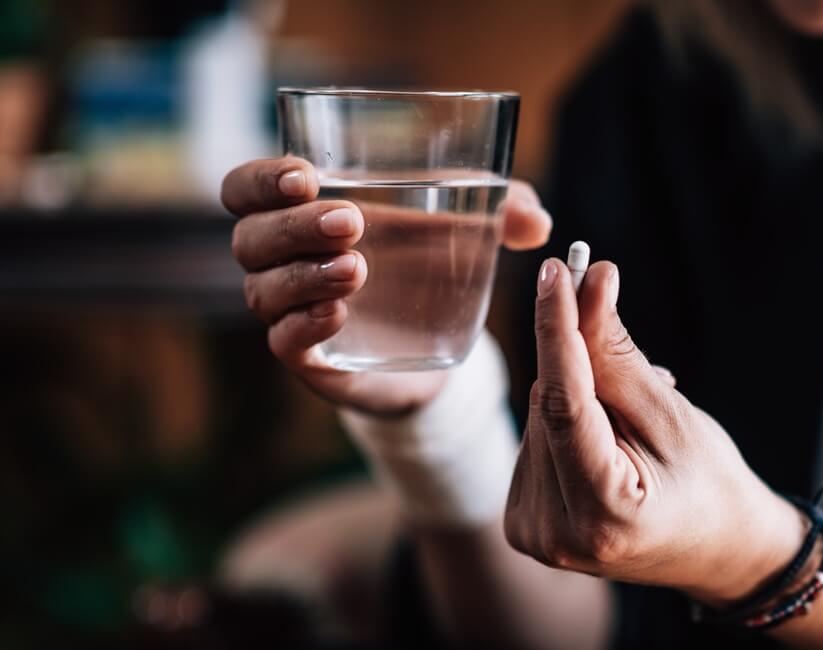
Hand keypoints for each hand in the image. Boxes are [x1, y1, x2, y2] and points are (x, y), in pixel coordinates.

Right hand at [222, 157, 550, 416]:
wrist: (439, 345)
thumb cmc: (436, 266)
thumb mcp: (470, 230)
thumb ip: (505, 211)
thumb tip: (538, 221)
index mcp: (306, 212)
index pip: (246, 189)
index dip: (261, 179)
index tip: (306, 175)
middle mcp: (287, 261)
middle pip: (250, 238)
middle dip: (294, 225)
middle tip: (352, 221)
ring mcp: (293, 312)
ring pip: (262, 290)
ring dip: (303, 275)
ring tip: (357, 269)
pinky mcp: (311, 359)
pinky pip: (284, 342)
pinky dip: (303, 326)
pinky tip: (339, 313)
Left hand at [505, 259, 804, 605]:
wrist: (718, 549)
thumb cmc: (710, 483)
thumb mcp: (673, 415)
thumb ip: (620, 354)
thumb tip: (590, 281)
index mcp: (601, 515)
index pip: (562, 403)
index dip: (557, 329)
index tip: (556, 270)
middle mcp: (553, 533)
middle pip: (547, 406)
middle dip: (578, 356)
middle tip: (629, 339)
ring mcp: (533, 533)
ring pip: (538, 416)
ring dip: (579, 391)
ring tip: (638, 415)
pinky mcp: (523, 522)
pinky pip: (537, 438)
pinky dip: (568, 418)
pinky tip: (610, 433)